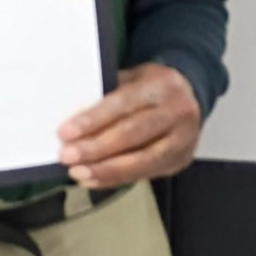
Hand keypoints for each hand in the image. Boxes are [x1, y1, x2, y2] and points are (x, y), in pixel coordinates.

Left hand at [56, 63, 200, 188]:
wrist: (191, 94)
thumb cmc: (150, 84)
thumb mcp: (132, 76)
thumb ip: (108, 93)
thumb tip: (71, 116)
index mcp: (160, 84)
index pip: (122, 104)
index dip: (93, 120)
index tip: (65, 132)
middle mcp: (176, 112)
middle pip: (132, 134)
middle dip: (96, 148)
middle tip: (66, 156)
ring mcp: (183, 140)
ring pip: (142, 160)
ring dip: (105, 170)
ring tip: (77, 172)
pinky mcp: (180, 161)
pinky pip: (146, 173)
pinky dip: (116, 178)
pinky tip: (94, 179)